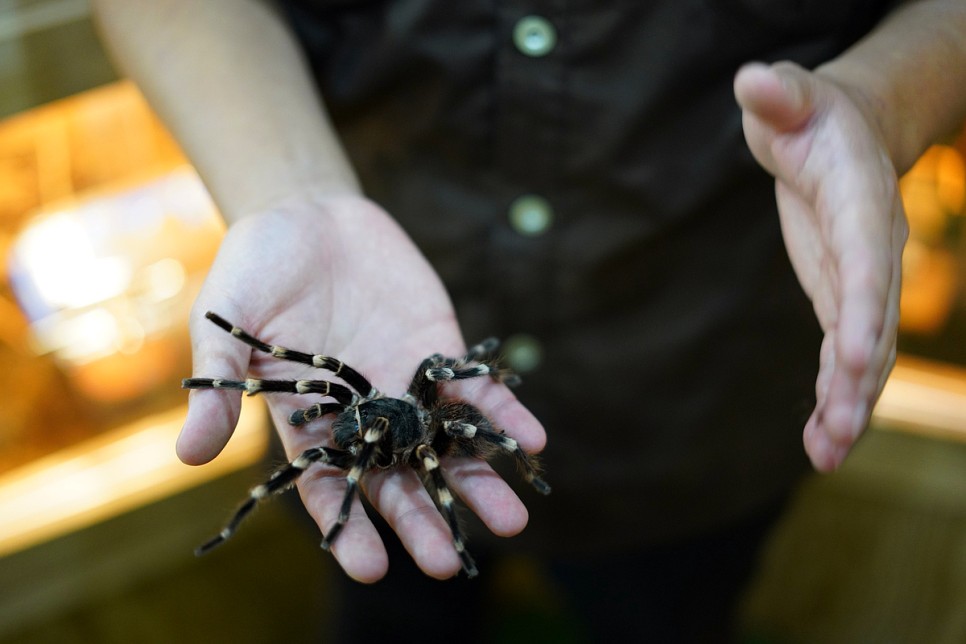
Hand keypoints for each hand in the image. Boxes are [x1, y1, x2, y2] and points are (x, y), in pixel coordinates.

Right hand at [178, 193, 545, 580]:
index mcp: (308, 424)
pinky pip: (473, 389)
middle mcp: (363, 416)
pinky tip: (531, 440)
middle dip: (424, 521)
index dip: (348, 529)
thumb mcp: (225, 324)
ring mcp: (405, 385)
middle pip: (397, 480)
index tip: (371, 569)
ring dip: (479, 482)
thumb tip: (189, 456)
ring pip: (445, 445)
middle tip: (449, 563)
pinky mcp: (438, 349)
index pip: (330, 488)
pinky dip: (502, 413)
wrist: (307, 214)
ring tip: (512, 519)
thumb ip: (219, 387)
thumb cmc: (254, 269)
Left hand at [734, 62, 907, 471]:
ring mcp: (859, 280)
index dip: (865, 307)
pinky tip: (817, 439)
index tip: (856, 356)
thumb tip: (753, 81)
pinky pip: (843, 354)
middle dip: (858, 380)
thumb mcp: (791, 96)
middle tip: (836, 435)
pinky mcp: (840, 298)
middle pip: (874, 321)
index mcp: (861, 201)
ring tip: (825, 455)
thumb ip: (781, 94)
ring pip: (864, 352)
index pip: (869, 259)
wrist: (839, 134)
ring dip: (848, 405)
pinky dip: (834, 396)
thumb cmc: (809, 115)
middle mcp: (872, 250)